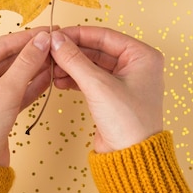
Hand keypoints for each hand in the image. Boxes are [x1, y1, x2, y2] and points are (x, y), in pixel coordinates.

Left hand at [0, 28, 50, 166]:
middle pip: (10, 57)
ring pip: (17, 73)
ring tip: (59, 58)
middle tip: (58, 44)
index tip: (50, 30)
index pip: (2, 44)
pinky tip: (51, 76)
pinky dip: (34, 84)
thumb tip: (42, 40)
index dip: (28, 37)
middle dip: (34, 52)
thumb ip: (26, 64)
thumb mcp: (5, 92)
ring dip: (36, 67)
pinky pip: (19, 89)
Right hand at [50, 26, 163, 153]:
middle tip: (50, 51)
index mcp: (143, 56)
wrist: (131, 158)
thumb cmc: (128, 122)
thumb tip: (56, 40)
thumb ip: (75, 60)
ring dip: (71, 66)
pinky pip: (90, 79)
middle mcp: (136, 65)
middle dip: (72, 52)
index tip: (56, 34)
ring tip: (52, 69)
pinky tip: (59, 81)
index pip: (105, 36)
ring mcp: (125, 81)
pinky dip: (74, 79)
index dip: (78, 34)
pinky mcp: (113, 95)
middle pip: (97, 49)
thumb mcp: (98, 86)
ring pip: (91, 65)